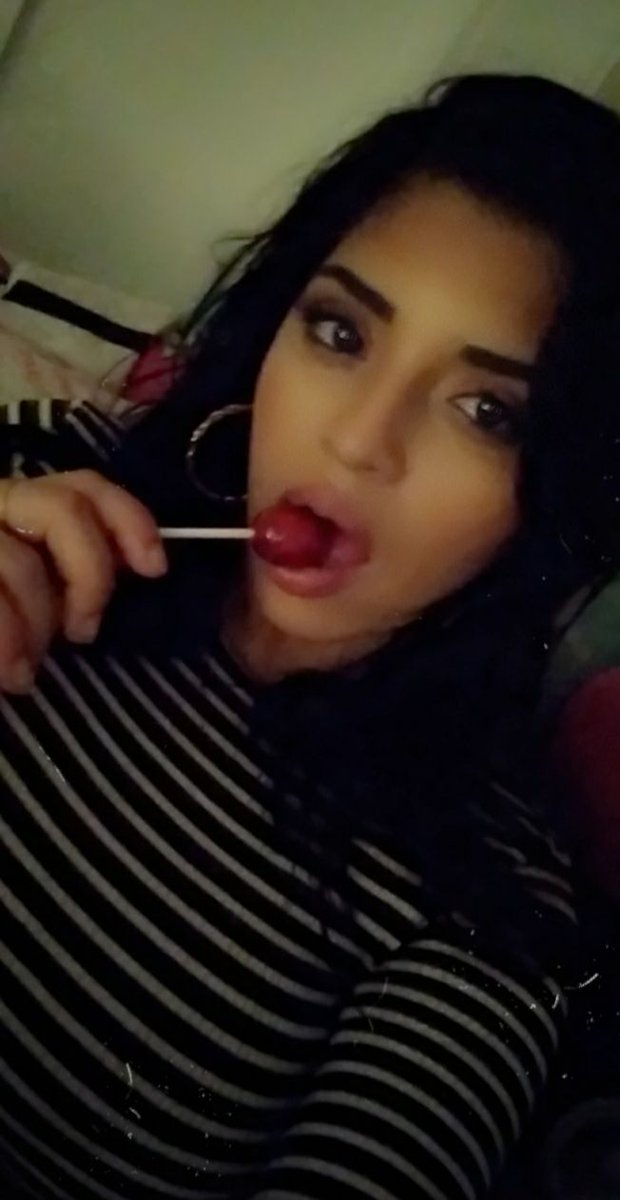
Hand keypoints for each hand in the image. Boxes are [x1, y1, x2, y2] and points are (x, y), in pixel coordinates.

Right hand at [0, 469, 166, 693]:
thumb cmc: (5, 628)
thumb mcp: (40, 597)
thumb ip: (75, 575)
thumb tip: (138, 568)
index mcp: (20, 505)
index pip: (82, 486)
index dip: (127, 518)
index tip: (154, 568)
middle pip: (61, 509)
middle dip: (89, 573)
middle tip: (84, 633)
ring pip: (17, 561)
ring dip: (34, 624)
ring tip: (25, 674)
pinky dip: (5, 641)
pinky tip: (5, 674)